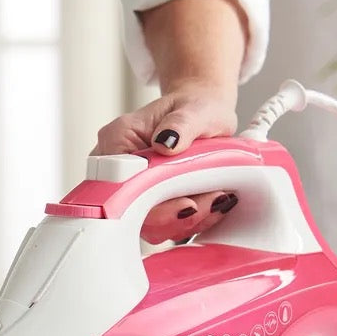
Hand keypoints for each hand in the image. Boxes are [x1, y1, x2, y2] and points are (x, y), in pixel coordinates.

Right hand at [91, 82, 238, 243]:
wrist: (203, 116)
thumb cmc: (194, 109)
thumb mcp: (195, 109)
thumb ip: (180, 124)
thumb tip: (167, 142)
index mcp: (117, 141)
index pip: (118, 182)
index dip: (147, 199)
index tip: (185, 202)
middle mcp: (119, 171)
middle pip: (132, 212)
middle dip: (175, 216)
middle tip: (212, 201)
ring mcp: (134, 192)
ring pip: (151, 225)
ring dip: (187, 221)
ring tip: (219, 199)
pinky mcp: (151, 206)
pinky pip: (166, 226)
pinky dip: (193, 221)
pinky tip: (214, 206)